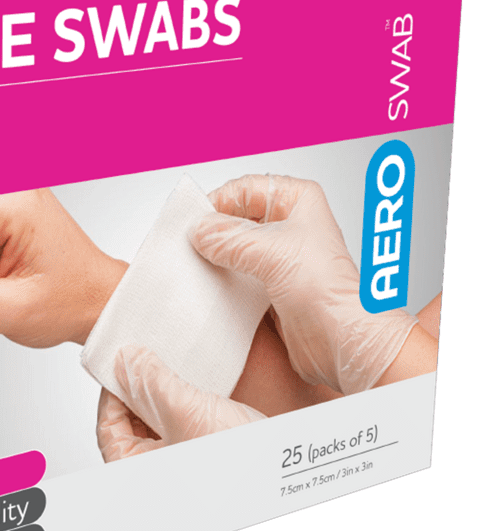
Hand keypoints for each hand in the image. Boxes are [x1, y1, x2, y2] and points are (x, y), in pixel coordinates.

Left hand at [97, 346, 265, 460]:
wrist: (285, 467)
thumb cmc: (237, 460)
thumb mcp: (184, 410)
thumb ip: (150, 382)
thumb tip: (127, 359)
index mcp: (136, 470)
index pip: (107, 428)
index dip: (111, 393)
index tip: (120, 366)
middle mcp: (155, 471)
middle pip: (130, 427)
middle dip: (136, 393)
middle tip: (145, 364)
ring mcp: (178, 464)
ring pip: (155, 428)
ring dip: (160, 399)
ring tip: (169, 373)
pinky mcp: (201, 455)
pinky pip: (178, 430)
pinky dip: (180, 409)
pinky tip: (192, 390)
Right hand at [192, 175, 417, 394]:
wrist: (340, 341)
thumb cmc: (329, 291)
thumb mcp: (271, 252)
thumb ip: (228, 238)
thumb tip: (198, 231)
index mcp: (298, 201)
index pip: (243, 189)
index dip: (217, 204)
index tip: (194, 224)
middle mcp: (289, 226)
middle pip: (235, 217)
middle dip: (212, 232)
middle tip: (191, 245)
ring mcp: (278, 256)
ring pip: (233, 247)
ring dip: (214, 257)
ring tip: (197, 267)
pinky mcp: (269, 284)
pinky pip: (235, 274)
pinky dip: (219, 278)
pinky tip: (208, 286)